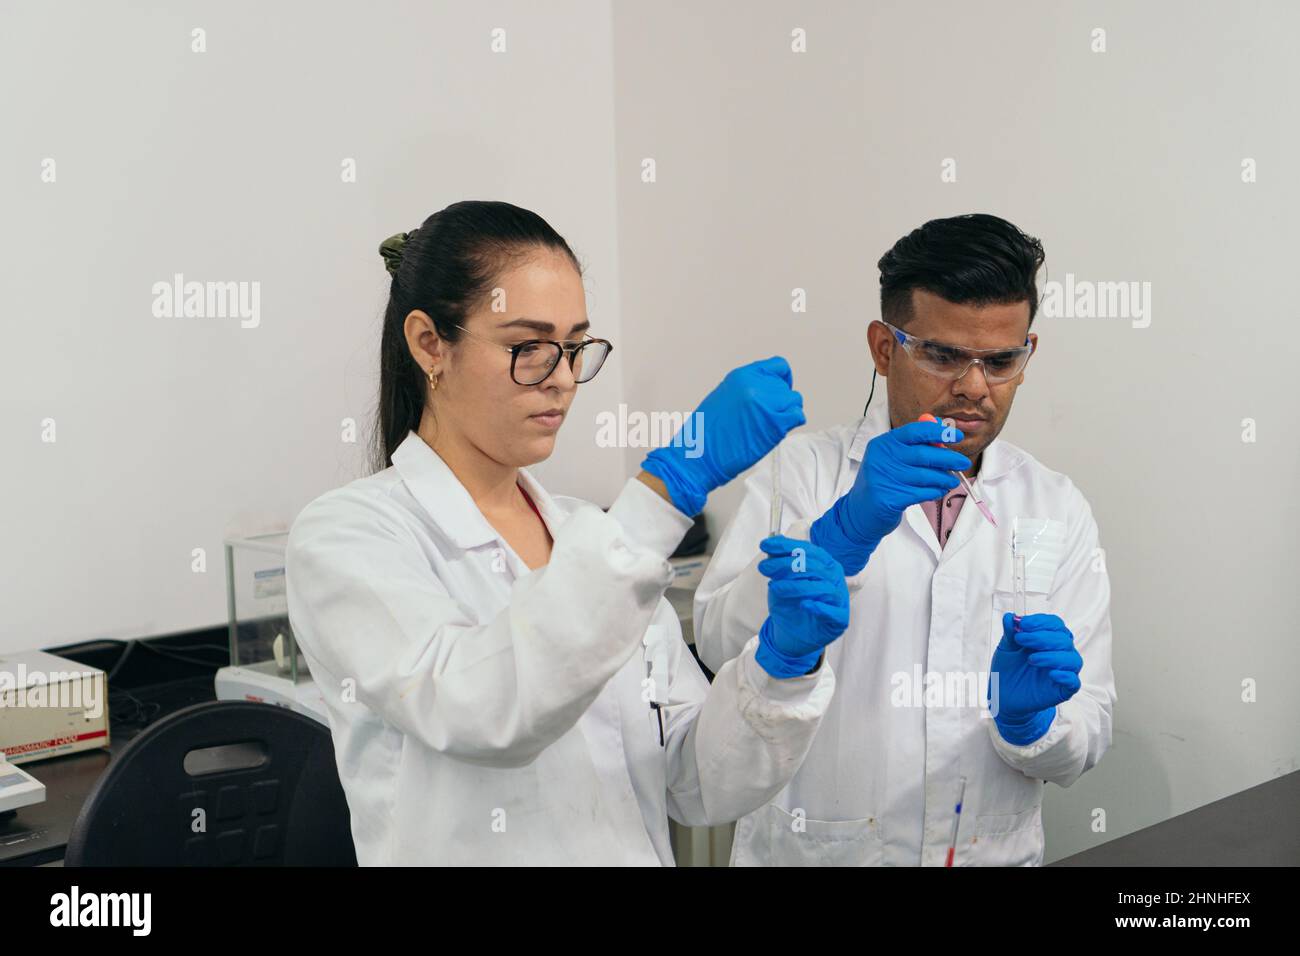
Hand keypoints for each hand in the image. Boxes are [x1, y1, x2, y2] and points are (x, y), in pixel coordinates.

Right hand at [641, 356, 804, 515]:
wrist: (698, 455)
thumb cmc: (705, 434)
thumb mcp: (724, 397)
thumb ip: (747, 390)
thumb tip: (766, 394)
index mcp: (741, 376)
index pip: (778, 366)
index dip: (782, 380)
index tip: (779, 392)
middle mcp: (755, 385)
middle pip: (785, 387)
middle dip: (781, 402)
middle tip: (768, 418)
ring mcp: (766, 403)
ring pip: (794, 401)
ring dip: (788, 413)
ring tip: (772, 426)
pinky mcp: (774, 423)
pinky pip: (798, 416)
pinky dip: (792, 424)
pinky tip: (778, 432)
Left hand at [753, 535, 849, 677]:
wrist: (793, 633)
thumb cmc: (791, 603)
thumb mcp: (781, 580)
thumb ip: (780, 563)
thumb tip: (771, 543)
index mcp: (824, 564)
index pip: (808, 551)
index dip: (786, 546)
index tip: (765, 545)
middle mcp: (834, 578)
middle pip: (814, 567)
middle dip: (786, 565)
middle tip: (765, 568)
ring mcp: (838, 598)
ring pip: (822, 588)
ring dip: (797, 586)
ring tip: (776, 588)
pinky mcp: (839, 619)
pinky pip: (833, 612)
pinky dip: (819, 608)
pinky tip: (805, 605)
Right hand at [811, 418, 970, 573]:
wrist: (860, 512)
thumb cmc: (882, 483)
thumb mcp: (892, 459)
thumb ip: (914, 445)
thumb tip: (940, 431)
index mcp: (883, 444)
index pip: (914, 432)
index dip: (938, 433)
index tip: (956, 437)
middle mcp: (881, 459)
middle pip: (923, 455)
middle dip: (948, 459)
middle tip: (963, 463)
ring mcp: (883, 479)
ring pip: (925, 476)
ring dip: (944, 478)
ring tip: (952, 481)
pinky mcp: (888, 499)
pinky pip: (921, 493)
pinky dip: (935, 492)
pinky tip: (939, 491)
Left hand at [988, 613, 1082, 744]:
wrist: (1003, 695)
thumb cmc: (1008, 668)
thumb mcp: (1006, 648)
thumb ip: (1010, 633)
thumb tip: (1010, 616)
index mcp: (1049, 639)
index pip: (1055, 624)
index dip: (1041, 622)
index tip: (1023, 624)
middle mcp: (1060, 652)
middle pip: (1063, 639)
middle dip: (1041, 637)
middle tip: (1021, 639)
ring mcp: (1064, 671)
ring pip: (1072, 659)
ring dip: (1052, 656)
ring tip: (1031, 659)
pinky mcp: (1064, 689)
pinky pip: (1074, 682)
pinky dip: (1065, 676)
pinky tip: (1051, 674)